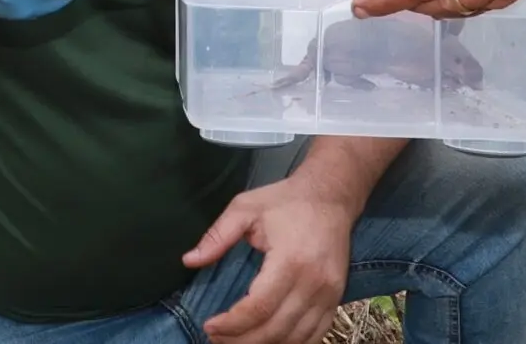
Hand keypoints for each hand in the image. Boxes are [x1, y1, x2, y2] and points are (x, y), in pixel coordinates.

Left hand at [183, 172, 355, 343]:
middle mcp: (314, 283)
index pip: (259, 307)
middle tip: (216, 339)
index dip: (232, 324)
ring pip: (295, 338)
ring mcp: (329, 295)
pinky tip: (268, 340)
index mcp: (291, 260)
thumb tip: (189, 261)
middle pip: (276, 329)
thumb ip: (217, 235)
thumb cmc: (285, 201)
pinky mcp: (336, 299)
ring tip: (236, 341)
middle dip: (242, 340)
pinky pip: (315, 335)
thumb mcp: (245, 208)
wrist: (331, 197)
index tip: (209, 326)